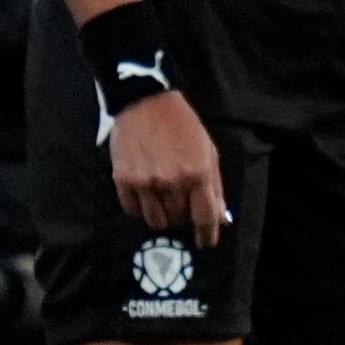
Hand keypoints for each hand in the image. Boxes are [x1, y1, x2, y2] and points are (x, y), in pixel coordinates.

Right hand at [109, 90, 225, 245]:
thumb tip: (220, 216)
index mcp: (198, 173)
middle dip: (184, 217)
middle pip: (179, 220)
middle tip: (182, 204)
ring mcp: (145, 182)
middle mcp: (172, 181)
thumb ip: (215, 186)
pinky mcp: (123, 179)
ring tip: (164, 199)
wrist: (145, 102)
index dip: (207, 234)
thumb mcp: (208, 151)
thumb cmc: (182, 126)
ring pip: (156, 220)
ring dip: (163, 216)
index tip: (206, 242)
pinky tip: (146, 195)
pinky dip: (141, 209)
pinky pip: (133, 210)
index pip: (205, 217)